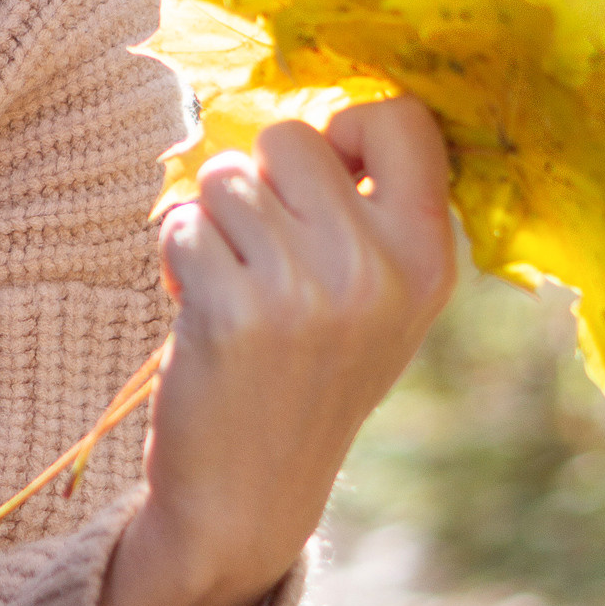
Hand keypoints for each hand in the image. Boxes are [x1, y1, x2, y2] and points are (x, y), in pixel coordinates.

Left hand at [98, 97, 453, 605]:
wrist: (250, 496)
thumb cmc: (303, 374)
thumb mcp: (377, 297)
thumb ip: (362, 208)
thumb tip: (308, 109)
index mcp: (428, 256)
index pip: (401, 116)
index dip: (345, 127)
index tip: (322, 176)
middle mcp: (378, 268)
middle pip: (292, 135)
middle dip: (258, 179)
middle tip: (260, 249)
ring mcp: (307, 290)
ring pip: (226, 175)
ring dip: (209, 219)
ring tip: (230, 285)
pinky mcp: (234, 311)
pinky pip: (182, 222)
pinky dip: (175, 254)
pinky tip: (197, 307)